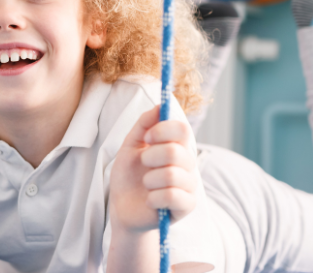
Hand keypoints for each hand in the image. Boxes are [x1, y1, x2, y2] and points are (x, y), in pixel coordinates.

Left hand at [108, 106, 197, 233]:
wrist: (122, 208)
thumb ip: (144, 125)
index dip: (163, 130)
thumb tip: (160, 104)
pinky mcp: (186, 207)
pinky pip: (172, 196)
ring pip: (172, 175)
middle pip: (176, 151)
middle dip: (151, 157)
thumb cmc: (128, 176)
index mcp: (176, 147)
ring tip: (146, 185)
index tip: (147, 137)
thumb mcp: (130, 147)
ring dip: (149, 180)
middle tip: (143, 165)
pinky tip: (150, 201)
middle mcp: (188, 165)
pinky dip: (154, 198)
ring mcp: (189, 186)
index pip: (183, 129)